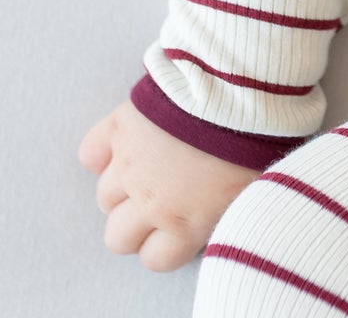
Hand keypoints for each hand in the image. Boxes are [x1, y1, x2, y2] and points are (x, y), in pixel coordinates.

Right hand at [79, 99, 260, 270]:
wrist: (239, 88)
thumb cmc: (257, 136)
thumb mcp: (253, 188)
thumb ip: (226, 211)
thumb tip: (220, 218)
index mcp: (185, 224)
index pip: (154, 258)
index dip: (165, 242)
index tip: (177, 225)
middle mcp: (150, 202)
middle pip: (117, 237)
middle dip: (135, 222)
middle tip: (159, 199)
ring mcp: (129, 165)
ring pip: (104, 197)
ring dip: (122, 186)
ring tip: (149, 165)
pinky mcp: (120, 128)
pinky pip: (90, 153)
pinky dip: (101, 152)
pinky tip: (123, 144)